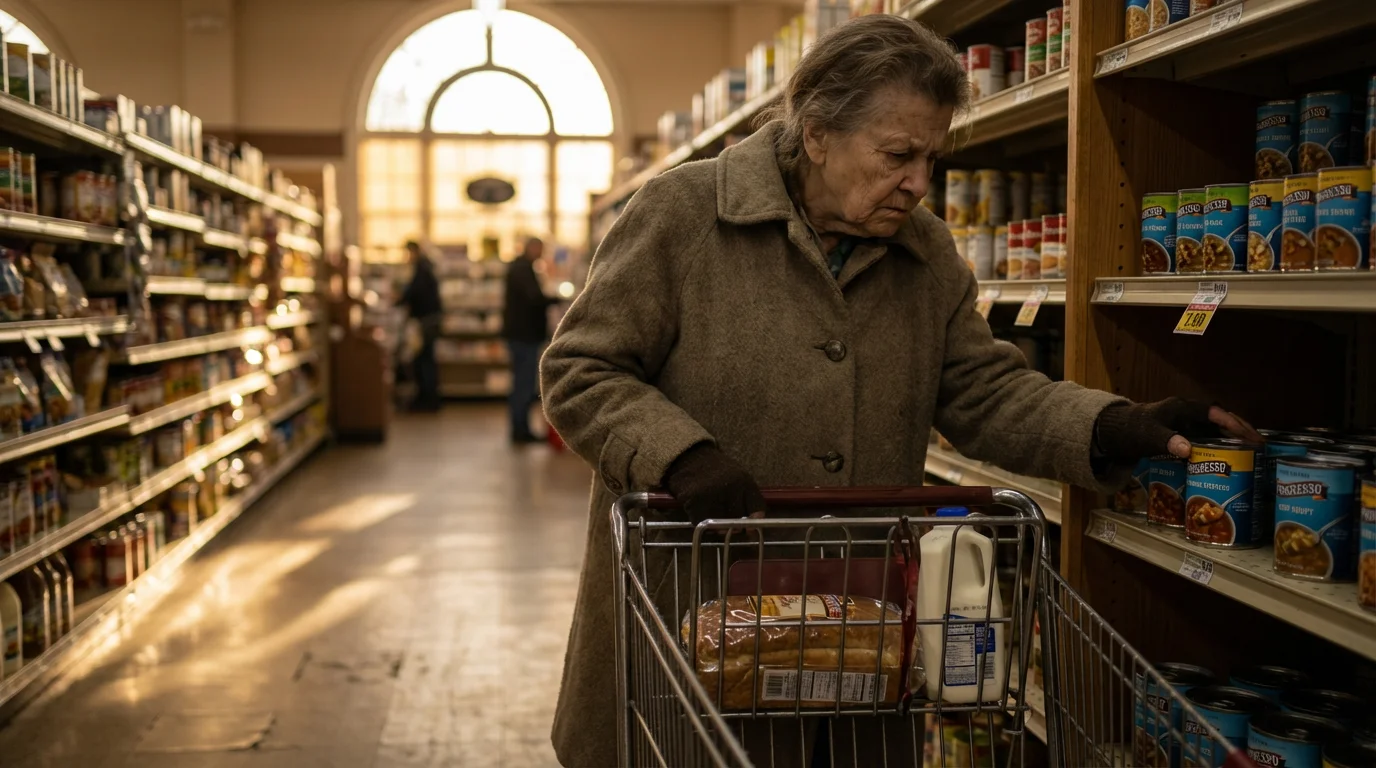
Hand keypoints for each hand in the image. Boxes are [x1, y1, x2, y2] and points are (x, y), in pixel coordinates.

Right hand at [663, 443, 766, 523]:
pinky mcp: (694, 500)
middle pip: (736, 520)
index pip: (756, 508)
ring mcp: (712, 494)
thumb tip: (751, 527)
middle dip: (730, 524)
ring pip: (718, 524)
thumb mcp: (736, 477)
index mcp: (744, 481)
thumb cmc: (714, 469)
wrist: (688, 455)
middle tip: (722, 518)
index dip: (754, 521)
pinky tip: (696, 507)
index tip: (749, 528)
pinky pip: (700, 521)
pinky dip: (697, 519)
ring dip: (713, 523)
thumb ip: (745, 498)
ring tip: (708, 509)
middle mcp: (731, 488)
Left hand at [1095, 398, 1262, 460]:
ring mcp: (1188, 423)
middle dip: (1241, 430)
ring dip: (1234, 439)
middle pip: (1220, 419)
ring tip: (1254, 453)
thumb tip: (1188, 449)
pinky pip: (1208, 438)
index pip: (1213, 412)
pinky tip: (1231, 459)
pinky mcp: (1185, 434)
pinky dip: (1220, 446)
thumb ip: (1167, 441)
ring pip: (1217, 429)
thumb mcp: (1148, 436)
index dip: (1231, 422)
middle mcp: (1188, 413)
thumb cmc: (1132, 430)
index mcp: (1182, 408)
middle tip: (1261, 445)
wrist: (1117, 432)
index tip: (1247, 434)